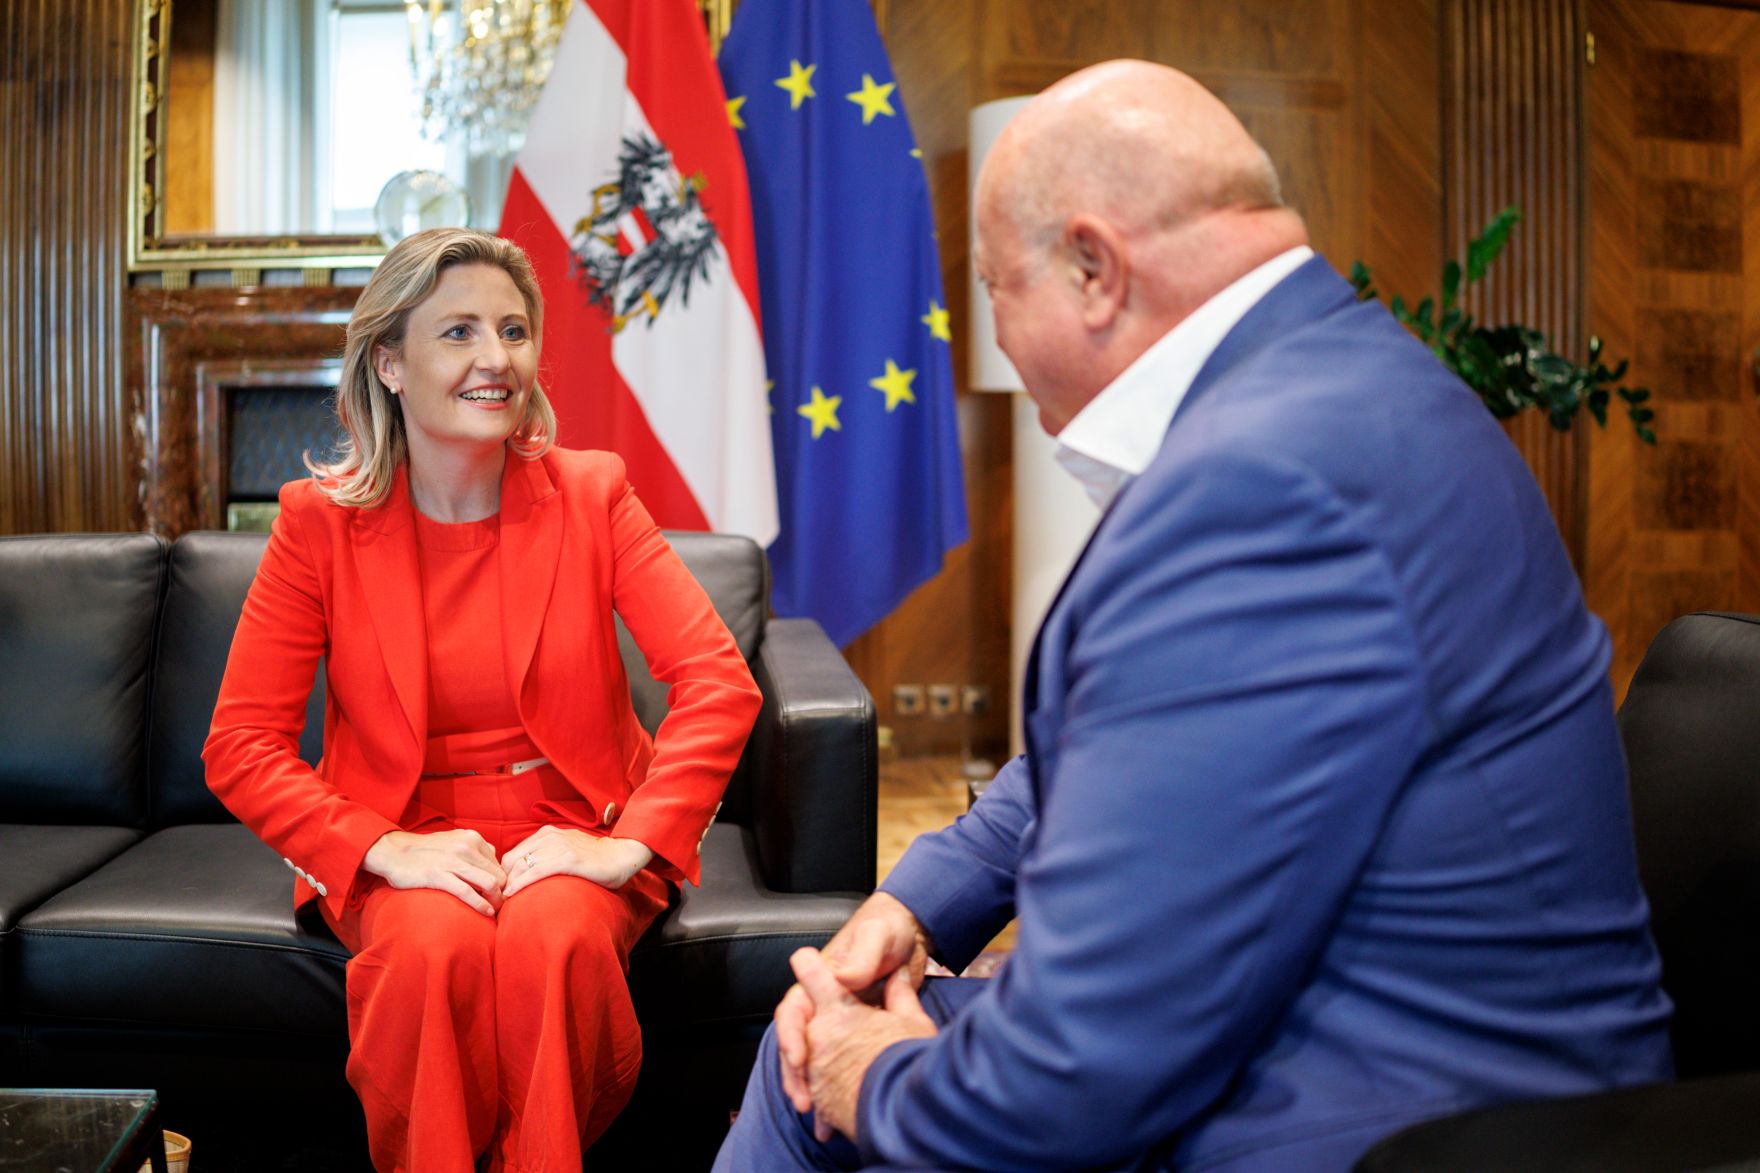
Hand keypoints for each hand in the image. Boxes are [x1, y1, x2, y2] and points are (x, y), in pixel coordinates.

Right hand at [362, 828, 506, 915]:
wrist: (394, 852)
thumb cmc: (426, 851)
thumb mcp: (454, 840)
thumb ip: (474, 848)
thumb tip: (494, 858)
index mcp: (472, 838)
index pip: (499, 864)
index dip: (502, 881)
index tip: (500, 894)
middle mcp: (466, 847)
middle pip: (498, 875)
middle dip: (503, 893)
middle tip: (500, 906)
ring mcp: (453, 861)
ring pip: (489, 883)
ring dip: (496, 900)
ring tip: (495, 910)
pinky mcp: (439, 875)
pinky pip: (468, 893)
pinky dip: (481, 905)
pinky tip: (485, 912)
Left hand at [499, 825, 652, 897]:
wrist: (621, 856)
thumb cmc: (594, 858)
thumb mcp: (565, 849)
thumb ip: (547, 855)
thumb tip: (526, 873)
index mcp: (546, 834)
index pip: (512, 854)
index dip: (503, 874)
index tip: (501, 892)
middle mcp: (549, 837)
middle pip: (511, 860)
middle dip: (501, 881)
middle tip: (498, 900)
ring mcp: (559, 847)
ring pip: (520, 866)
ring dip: (507, 885)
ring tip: (503, 902)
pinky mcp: (568, 860)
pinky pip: (535, 872)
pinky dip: (520, 884)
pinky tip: (512, 894)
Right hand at [777, 892, 930, 1114]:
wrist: (912, 938)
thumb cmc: (886, 931)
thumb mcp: (876, 937)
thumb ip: (861, 955)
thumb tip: (844, 977)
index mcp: (819, 981)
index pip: (794, 1011)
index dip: (791, 1035)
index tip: (799, 1057)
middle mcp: (824, 1006)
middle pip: (799, 1045)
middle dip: (798, 1076)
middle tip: (805, 1102)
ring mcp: (840, 1025)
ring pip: (818, 1063)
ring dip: (816, 1091)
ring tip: (820, 1120)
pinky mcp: (859, 1039)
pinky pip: (843, 1068)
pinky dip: (841, 1093)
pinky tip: (842, 1116)